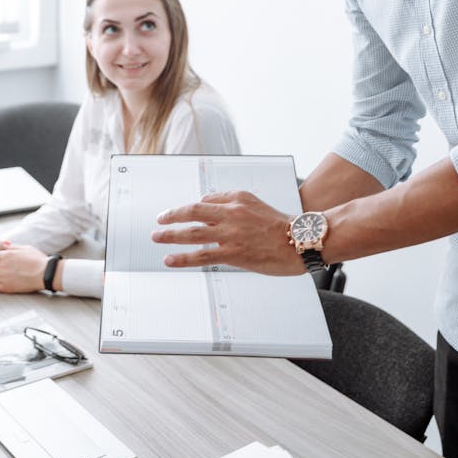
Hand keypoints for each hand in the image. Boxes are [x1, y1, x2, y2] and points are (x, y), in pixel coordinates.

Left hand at [151, 190, 302, 274]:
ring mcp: (231, 234)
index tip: (179, 215)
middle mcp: (232, 213)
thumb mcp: (256, 204)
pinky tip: (170, 259)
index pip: (206, 199)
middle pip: (193, 212)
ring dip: (171, 235)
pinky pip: (201, 256)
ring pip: (193, 233)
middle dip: (172, 216)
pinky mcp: (233, 253)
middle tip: (159, 220)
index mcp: (238, 198)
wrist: (301, 241)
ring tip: (156, 237)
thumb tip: (209, 205)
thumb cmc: (281, 226)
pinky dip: (182, 258)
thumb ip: (232, 202)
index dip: (190, 208)